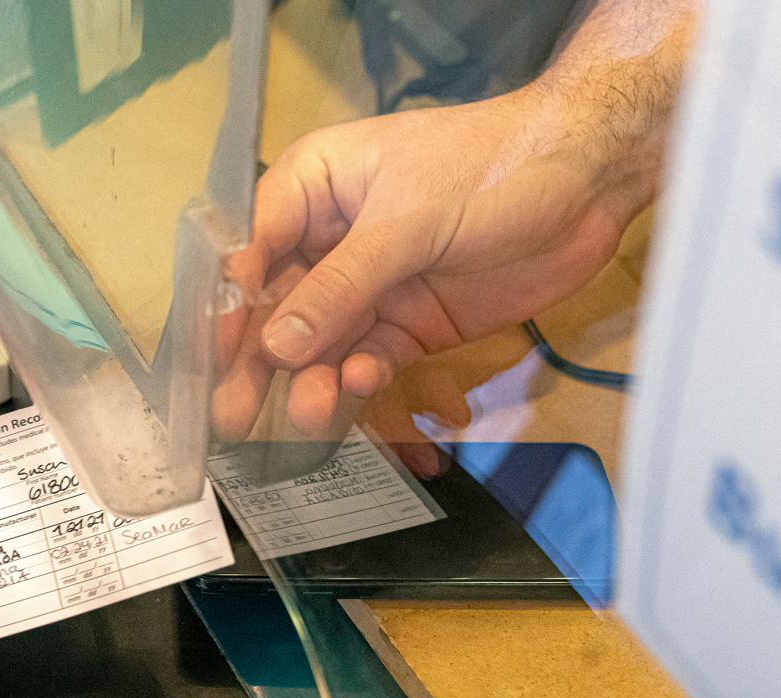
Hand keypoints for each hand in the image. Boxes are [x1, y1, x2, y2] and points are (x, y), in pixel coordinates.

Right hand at [213, 88, 650, 439]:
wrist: (591, 180)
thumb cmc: (490, 167)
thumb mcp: (406, 223)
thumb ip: (340, 288)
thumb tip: (275, 346)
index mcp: (314, 187)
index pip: (254, 247)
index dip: (234, 302)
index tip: (220, 352)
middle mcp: (330, 238)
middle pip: (279, 306)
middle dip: (261, 359)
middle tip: (233, 415)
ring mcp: (369, 285)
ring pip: (320, 342)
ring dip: (310, 378)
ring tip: (308, 414)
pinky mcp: (407, 324)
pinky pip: (366, 358)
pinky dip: (358, 378)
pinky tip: (355, 388)